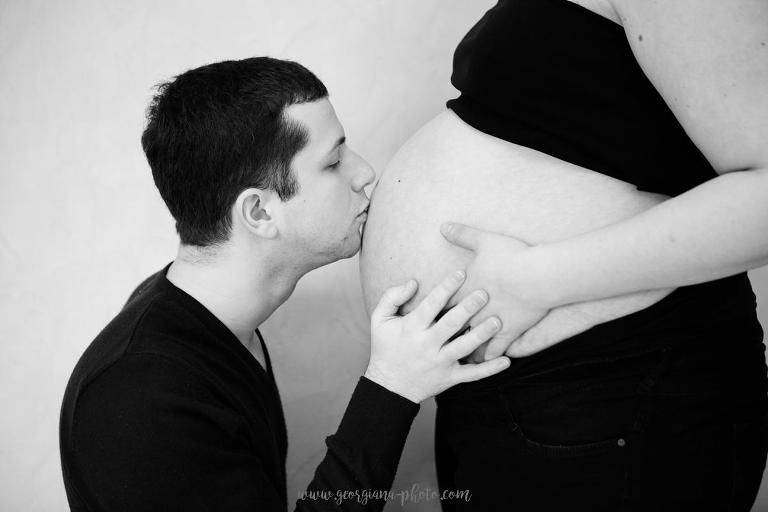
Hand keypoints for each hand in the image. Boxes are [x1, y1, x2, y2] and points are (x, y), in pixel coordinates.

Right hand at [365, 270, 510, 402]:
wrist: (389, 387)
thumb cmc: (386, 348)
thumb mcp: (379, 320)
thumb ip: (392, 297)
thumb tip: (413, 282)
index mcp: (411, 329)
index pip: (430, 305)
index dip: (446, 288)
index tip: (461, 273)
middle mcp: (426, 345)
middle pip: (450, 324)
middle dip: (468, 308)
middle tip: (485, 293)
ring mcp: (440, 363)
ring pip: (464, 348)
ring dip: (481, 335)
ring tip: (498, 321)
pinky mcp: (450, 378)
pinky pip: (472, 374)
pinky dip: (489, 369)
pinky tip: (506, 360)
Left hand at [440, 222, 550, 361]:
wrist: (538, 277)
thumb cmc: (511, 256)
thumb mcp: (483, 240)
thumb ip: (461, 235)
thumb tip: (443, 226)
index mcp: (461, 290)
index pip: (438, 304)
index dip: (430, 311)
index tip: (422, 317)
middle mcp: (470, 312)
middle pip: (448, 327)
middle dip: (439, 334)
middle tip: (428, 343)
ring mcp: (487, 325)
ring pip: (467, 343)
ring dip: (459, 349)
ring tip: (451, 356)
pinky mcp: (507, 335)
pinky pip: (493, 352)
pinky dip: (488, 359)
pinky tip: (483, 364)